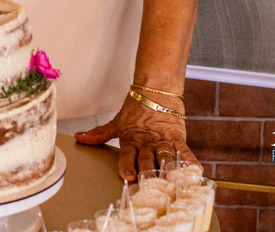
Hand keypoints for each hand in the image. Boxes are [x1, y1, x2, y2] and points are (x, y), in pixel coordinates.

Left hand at [74, 95, 196, 180]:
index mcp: (131, 140)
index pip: (127, 155)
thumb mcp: (117, 123)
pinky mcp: (178, 139)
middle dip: (146, 172)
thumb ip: (99, 133)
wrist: (156, 91)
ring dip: (167, 170)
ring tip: (169, 182)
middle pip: (146, 160)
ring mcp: (163, 141)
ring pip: (165, 158)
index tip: (126, 176)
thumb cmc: (136, 109)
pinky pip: (185, 153)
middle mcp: (147, 143)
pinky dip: (190, 163)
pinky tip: (194, 173)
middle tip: (148, 183)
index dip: (127, 165)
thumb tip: (80, 137)